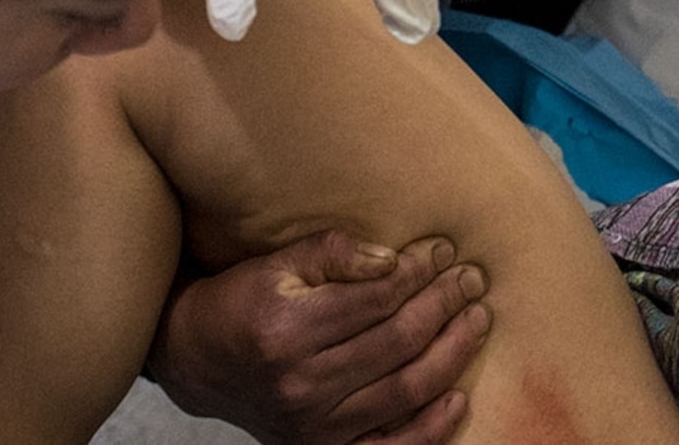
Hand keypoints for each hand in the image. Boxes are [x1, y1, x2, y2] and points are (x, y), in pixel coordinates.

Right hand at [147, 233, 490, 444]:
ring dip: (452, 353)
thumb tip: (393, 259)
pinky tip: (459, 397)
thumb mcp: (278, 263)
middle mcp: (303, 383)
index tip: (446, 252)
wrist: (201, 362)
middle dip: (444, 305)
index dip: (419, 271)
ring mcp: (316, 426)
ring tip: (477, 320)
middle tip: (472, 280)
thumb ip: (333, 251)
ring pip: (405, 389)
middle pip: (398, 341)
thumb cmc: (244, 303)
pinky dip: (431, 428)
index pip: (378, 297)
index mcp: (289, 330)